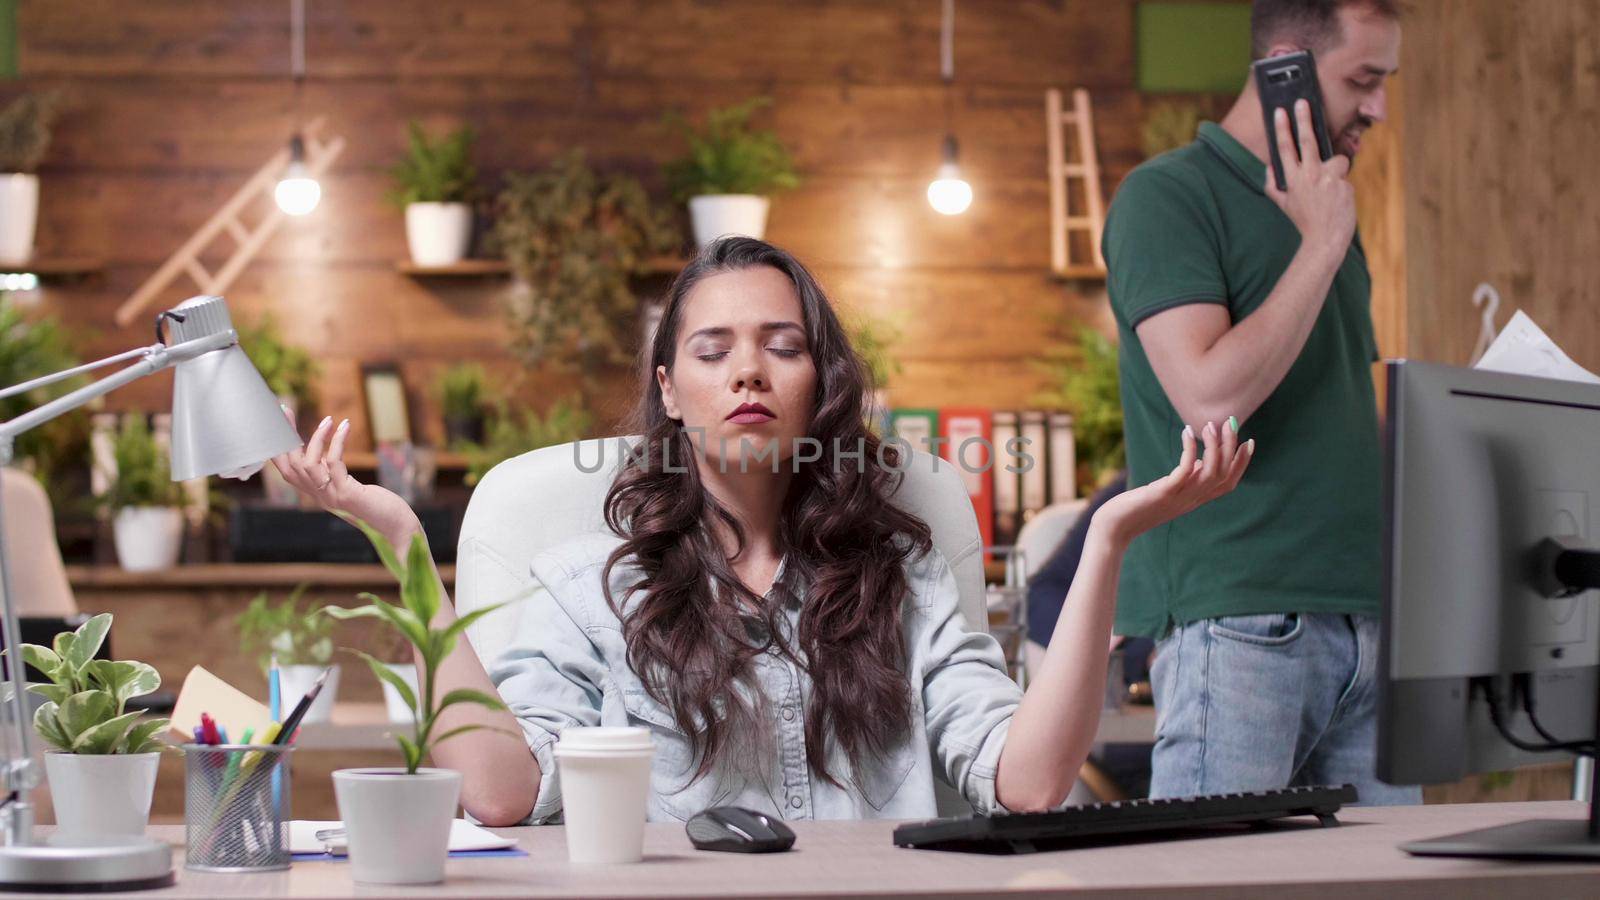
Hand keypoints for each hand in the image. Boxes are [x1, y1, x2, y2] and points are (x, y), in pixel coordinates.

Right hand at [270, 411, 421, 547]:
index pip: (286, 471)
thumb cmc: (379, 506)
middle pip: (290, 464)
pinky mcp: (347, 493)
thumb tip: (325, 456)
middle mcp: (319, 496)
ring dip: (316, 438)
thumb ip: (334, 475)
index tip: (280, 422)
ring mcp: (331, 496)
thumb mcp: (349, 488)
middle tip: (287, 411)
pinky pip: (334, 462)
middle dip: (286, 436)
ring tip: (328, 421)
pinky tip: (345, 427)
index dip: (278, 447)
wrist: (397, 528)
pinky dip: (338, 442)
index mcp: (318, 494)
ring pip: (307, 464)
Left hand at [1092, 419, 1252, 547]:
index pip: (1228, 483)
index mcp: (1195, 500)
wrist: (1115, 528)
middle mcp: (1192, 500)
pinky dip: (1190, 449)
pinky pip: (1185, 470)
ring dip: (1214, 446)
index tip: (1249, 442)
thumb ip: (1187, 480)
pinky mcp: (1163, 493)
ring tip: (1210, 425)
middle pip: (1223, 475)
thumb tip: (1201, 462)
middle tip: (1230, 422)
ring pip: (1210, 472)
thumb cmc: (1138, 507)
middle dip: (1231, 447)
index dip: (1241, 464)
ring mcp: (1179, 497)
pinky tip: (1186, 432)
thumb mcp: (1168, 492)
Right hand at [1264, 100, 1355, 251]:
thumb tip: (1269, 167)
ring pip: (1337, 160)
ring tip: (1331, 193)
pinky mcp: (1344, 184)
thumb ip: (1274, 184)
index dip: (1282, 128)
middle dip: (1303, 119)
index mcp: (1293, 179)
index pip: (1284, 149)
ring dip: (1336, 171)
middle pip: (1307, 141)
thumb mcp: (1284, 204)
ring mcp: (1328, 179)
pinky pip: (1345, 178)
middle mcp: (1309, 176)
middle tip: (1301, 103)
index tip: (1280, 112)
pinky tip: (1338, 203)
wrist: (1325, 238)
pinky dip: (1343, 188)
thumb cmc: (1304, 221)